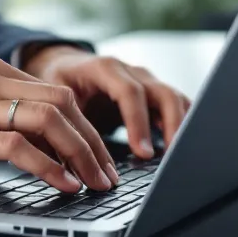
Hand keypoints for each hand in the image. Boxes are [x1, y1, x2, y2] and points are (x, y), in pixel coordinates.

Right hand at [0, 54, 118, 192]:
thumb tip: (39, 145)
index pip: (55, 92)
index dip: (87, 126)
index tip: (101, 157)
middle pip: (62, 103)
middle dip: (95, 142)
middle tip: (110, 175)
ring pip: (48, 120)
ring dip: (81, 155)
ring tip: (96, 183)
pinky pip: (18, 147)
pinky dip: (49, 168)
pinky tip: (63, 185)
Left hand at [22, 46, 190, 158]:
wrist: (65, 68)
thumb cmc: (58, 85)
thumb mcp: (55, 101)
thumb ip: (63, 129)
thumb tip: (68, 168)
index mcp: (104, 68)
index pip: (129, 91)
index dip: (138, 122)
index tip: (143, 152)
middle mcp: (130, 72)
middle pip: (163, 93)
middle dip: (171, 125)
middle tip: (170, 156)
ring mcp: (145, 82)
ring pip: (175, 98)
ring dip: (182, 126)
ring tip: (181, 155)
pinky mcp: (152, 95)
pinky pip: (176, 106)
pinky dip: (182, 125)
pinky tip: (182, 147)